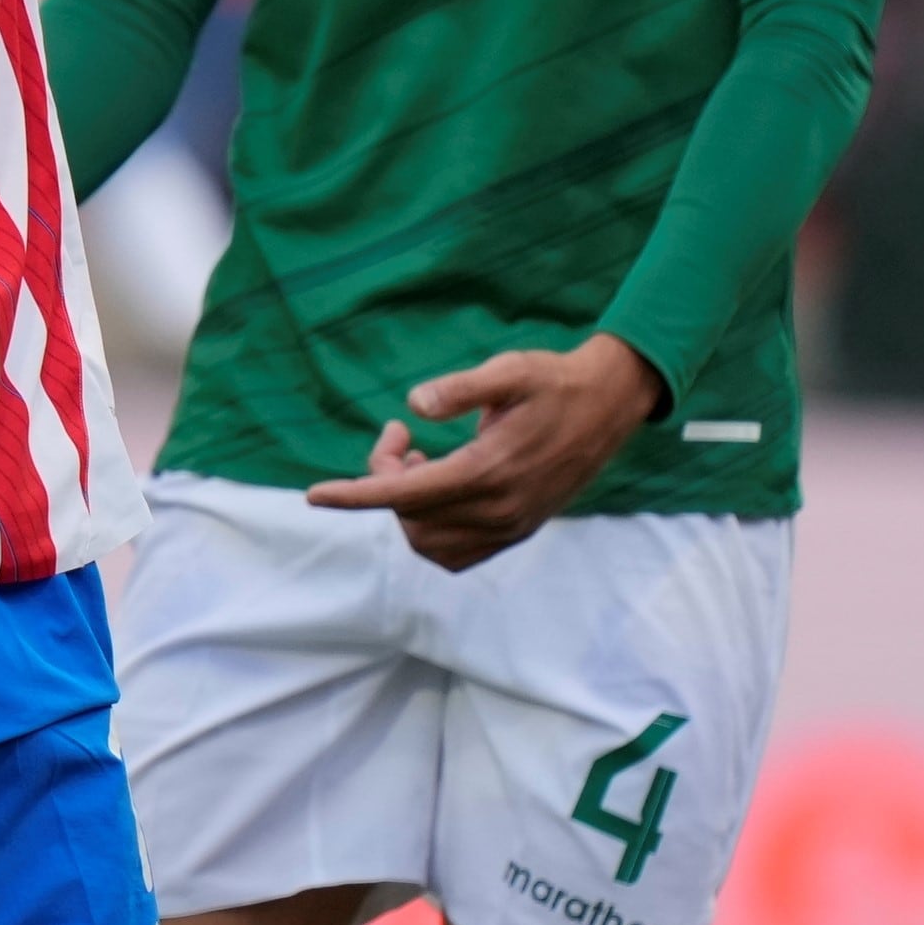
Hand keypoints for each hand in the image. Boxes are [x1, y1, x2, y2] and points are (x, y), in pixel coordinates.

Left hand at [305, 333, 665, 570]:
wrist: (609, 405)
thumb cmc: (554, 381)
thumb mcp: (509, 370)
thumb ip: (461, 389)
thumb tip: (414, 404)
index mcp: (490, 471)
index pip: (406, 494)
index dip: (356, 494)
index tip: (314, 495)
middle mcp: (500, 509)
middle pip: (410, 515)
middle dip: (386, 478)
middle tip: (401, 435)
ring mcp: (511, 527)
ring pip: (429, 542)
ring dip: (407, 507)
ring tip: (419, 460)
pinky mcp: (518, 531)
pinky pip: (457, 554)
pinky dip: (431, 529)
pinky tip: (436, 486)